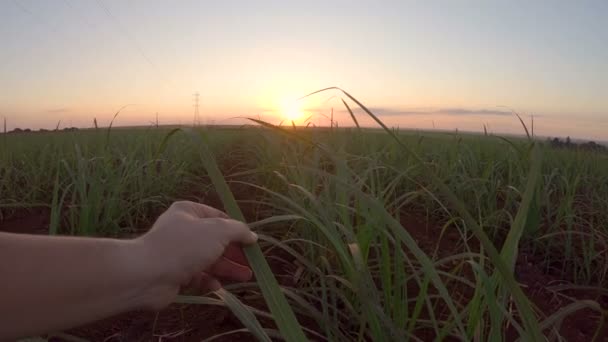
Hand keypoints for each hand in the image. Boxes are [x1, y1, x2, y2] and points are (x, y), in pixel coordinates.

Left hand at [136, 201, 257, 309]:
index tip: (252, 242)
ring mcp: (178, 253)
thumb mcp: (218, 231)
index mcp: (189, 212)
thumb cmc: (184, 246)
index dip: (237, 229)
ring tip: (245, 277)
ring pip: (208, 260)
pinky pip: (197, 276)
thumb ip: (238, 231)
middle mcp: (183, 230)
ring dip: (227, 268)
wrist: (147, 274)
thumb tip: (252, 235)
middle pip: (215, 241)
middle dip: (235, 253)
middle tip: (252, 263)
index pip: (219, 217)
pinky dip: (208, 280)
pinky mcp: (174, 274)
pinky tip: (217, 286)